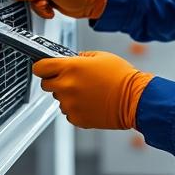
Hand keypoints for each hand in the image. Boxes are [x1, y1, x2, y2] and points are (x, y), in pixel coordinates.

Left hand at [32, 51, 153, 129]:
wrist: (134, 100)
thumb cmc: (120, 77)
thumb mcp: (99, 56)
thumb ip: (79, 58)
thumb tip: (69, 60)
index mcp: (70, 68)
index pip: (40, 67)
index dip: (42, 66)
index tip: (45, 67)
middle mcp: (67, 86)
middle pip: (46, 84)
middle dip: (55, 80)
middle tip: (71, 79)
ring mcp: (70, 104)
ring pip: (58, 98)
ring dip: (67, 94)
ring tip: (87, 91)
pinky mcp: (76, 118)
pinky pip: (68, 111)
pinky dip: (76, 107)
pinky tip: (90, 102)